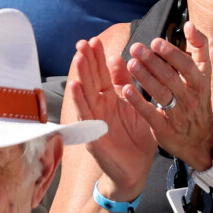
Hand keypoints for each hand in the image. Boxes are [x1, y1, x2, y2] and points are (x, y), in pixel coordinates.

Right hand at [69, 37, 156, 196]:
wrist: (136, 172)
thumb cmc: (137, 140)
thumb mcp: (137, 107)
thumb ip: (127, 84)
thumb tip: (118, 58)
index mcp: (111, 98)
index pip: (102, 73)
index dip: (98, 57)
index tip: (94, 40)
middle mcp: (100, 105)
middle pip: (91, 79)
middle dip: (87, 60)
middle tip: (83, 42)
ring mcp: (94, 118)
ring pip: (85, 92)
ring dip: (81, 74)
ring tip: (78, 56)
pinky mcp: (92, 134)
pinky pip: (84, 114)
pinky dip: (79, 99)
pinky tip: (74, 85)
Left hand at [124, 22, 212, 170]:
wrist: (202, 140)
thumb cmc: (198, 99)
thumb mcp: (203, 74)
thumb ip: (198, 48)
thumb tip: (189, 24)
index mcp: (199, 82)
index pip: (188, 66)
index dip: (172, 53)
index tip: (155, 41)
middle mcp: (190, 98)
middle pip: (172, 78)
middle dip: (153, 62)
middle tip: (136, 48)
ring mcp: (178, 114)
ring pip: (161, 94)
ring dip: (145, 78)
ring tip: (130, 64)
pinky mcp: (164, 129)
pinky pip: (150, 114)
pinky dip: (138, 102)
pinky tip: (125, 89)